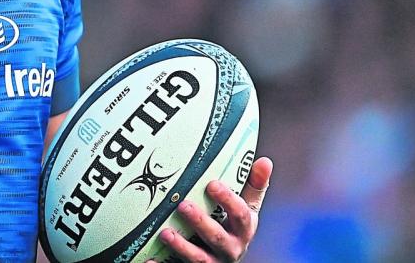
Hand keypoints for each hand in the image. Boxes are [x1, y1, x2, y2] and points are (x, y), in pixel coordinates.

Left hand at [152, 156, 272, 262]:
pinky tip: (149, 260)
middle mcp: (230, 249)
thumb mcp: (247, 210)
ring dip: (182, 247)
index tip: (212, 184)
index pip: (242, 216)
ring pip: (199, 259)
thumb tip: (265, 161)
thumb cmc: (233, 229)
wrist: (223, 261)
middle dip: (201, 223)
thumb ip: (254, 187)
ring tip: (165, 233)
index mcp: (243, 231)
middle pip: (218, 238)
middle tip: (183, 205)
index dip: (228, 200)